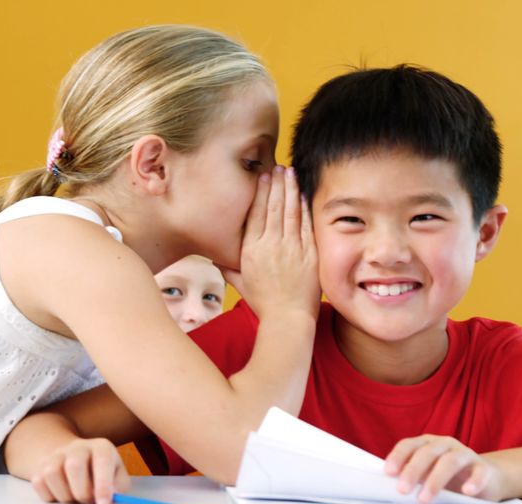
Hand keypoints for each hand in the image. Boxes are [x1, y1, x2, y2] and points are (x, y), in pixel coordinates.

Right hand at [29, 438, 130, 503]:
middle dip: (82, 492)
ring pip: (52, 474)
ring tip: (75, 500)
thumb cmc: (102, 474)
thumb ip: (118, 488)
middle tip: (89, 503)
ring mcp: (57, 455)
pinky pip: (39, 482)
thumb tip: (108, 500)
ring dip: (64, 495)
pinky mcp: (41, 466)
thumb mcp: (117, 478)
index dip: (103, 484)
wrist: (76, 461)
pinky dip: (49, 496)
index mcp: (101, 447)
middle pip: (74, 465)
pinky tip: (61, 496)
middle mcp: (78, 447)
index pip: (102, 460)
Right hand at [237, 166, 319, 320]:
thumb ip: (226, 267)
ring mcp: (291, 248)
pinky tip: (303, 194)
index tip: (262, 176)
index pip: (255, 214)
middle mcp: (270, 246)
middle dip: (276, 183)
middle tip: (278, 166)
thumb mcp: (239, 283)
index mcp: (251, 250)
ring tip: (290, 172)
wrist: (288, 319)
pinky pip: (305, 224)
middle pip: (272, 207)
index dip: (260, 192)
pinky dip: (304, 207)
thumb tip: (212, 257)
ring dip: (290, 189)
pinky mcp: (308, 254)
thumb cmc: (264, 303)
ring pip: (289, 211)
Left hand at [384, 435, 506, 502]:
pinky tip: (467, 492)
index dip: (398, 457)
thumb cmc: (450, 477)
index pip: (409, 445)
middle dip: (413, 470)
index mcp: (427, 443)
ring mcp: (465, 454)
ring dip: (435, 480)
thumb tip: (391, 491)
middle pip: (427, 453)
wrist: (486, 477)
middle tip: (402, 490)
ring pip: (450, 461)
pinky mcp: (483, 467)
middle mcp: (445, 444)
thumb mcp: (428, 474)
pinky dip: (474, 481)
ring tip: (424, 498)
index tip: (388, 473)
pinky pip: (479, 472)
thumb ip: (413, 477)